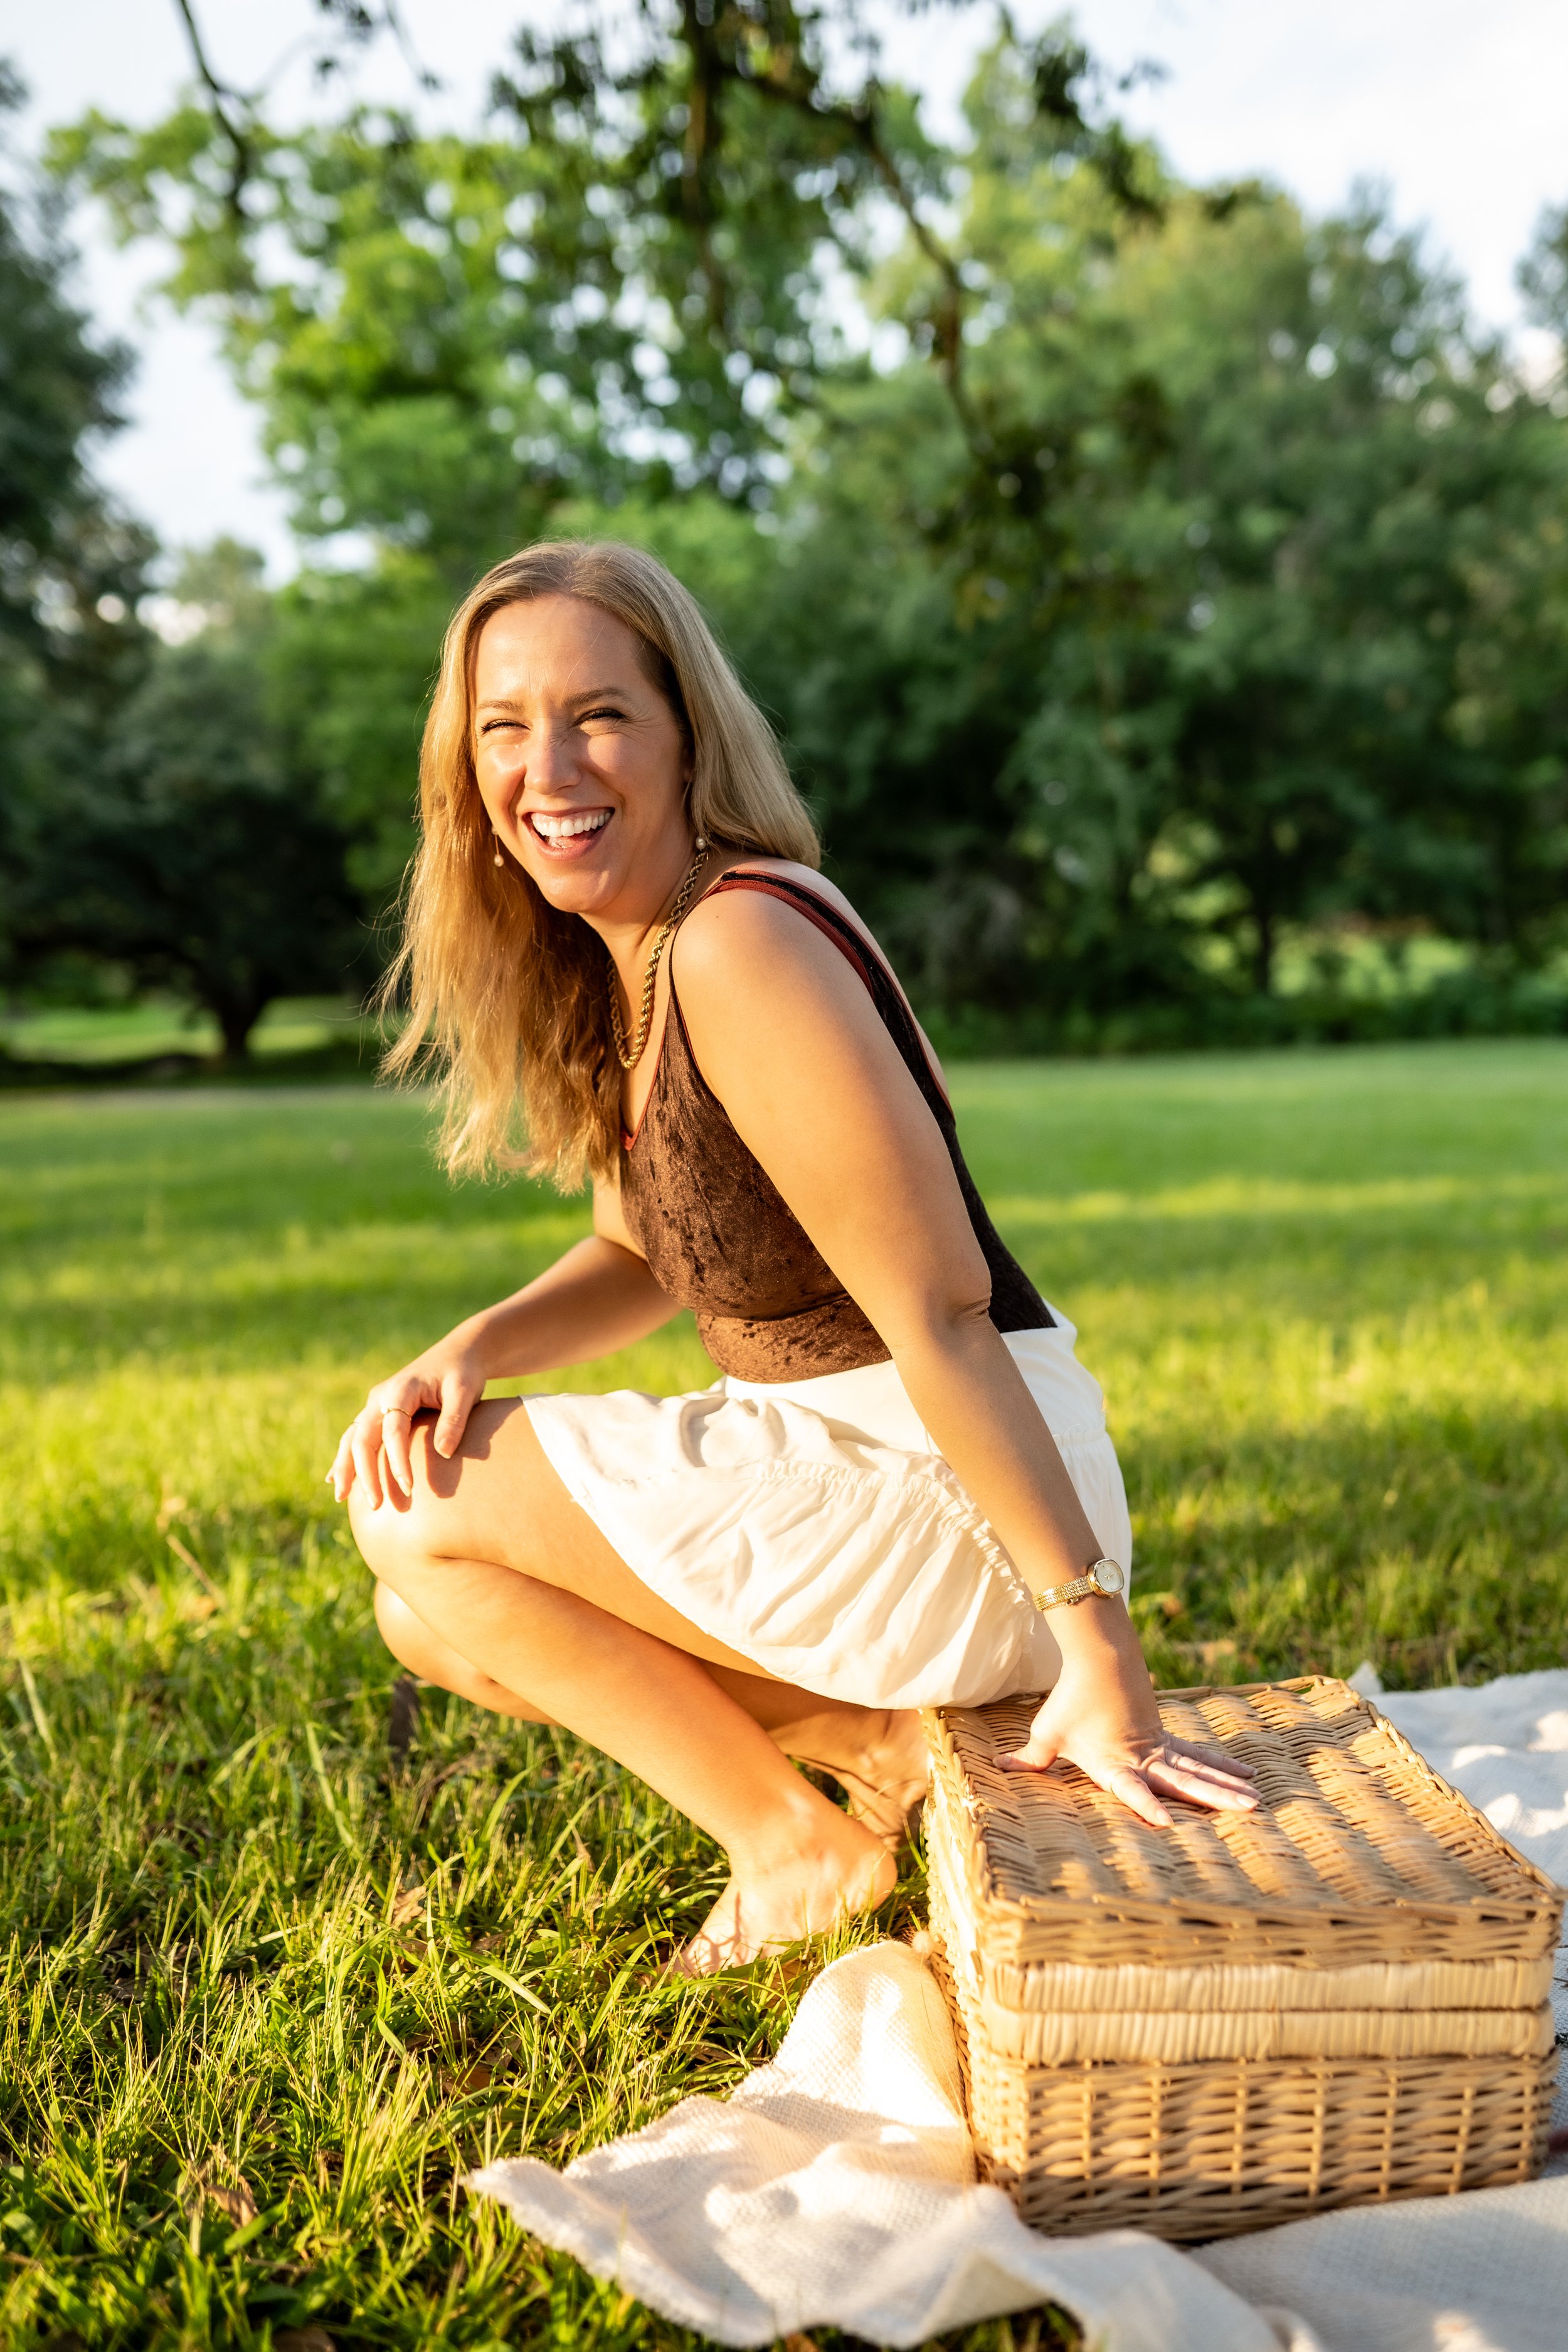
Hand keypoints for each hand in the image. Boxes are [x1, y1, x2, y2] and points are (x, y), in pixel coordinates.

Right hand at [326, 1327, 488, 1506]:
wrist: (458, 1354)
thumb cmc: (463, 1373)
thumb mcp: (465, 1391)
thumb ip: (454, 1420)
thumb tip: (444, 1454)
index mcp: (401, 1389)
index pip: (394, 1430)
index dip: (398, 1460)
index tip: (409, 1488)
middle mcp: (381, 1397)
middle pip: (363, 1437)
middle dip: (365, 1472)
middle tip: (376, 1504)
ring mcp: (376, 1404)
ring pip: (352, 1437)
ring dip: (346, 1467)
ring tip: (341, 1497)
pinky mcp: (378, 1413)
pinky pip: (355, 1437)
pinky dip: (345, 1458)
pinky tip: (336, 1480)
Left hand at [1000, 1607, 1258, 1828]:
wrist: (1099, 1657)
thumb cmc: (1070, 1700)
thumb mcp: (1046, 1732)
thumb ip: (1029, 1759)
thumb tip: (1000, 1769)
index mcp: (1114, 1763)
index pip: (1131, 1790)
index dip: (1146, 1807)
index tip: (1166, 1825)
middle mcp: (1143, 1757)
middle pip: (1183, 1780)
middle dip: (1216, 1798)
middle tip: (1249, 1810)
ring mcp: (1158, 1745)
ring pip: (1198, 1768)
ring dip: (1226, 1784)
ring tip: (1256, 1799)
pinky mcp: (1165, 1735)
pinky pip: (1197, 1754)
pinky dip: (1220, 1764)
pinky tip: (1245, 1773)